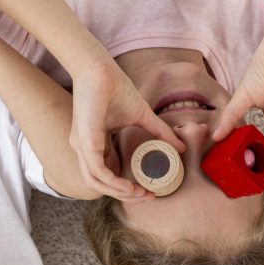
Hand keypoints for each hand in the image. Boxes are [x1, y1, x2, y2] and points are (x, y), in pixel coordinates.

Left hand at [69, 58, 186, 202]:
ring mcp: (82, 146)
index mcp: (94, 144)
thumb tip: (182, 147)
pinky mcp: (85, 142)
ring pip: (96, 183)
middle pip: (100, 185)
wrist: (100, 68)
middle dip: (125, 195)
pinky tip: (130, 186)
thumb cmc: (115, 88)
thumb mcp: (142, 115)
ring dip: (119, 193)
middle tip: (147, 196)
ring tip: (141, 193)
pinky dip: (113, 183)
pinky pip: (97, 172)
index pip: (107, 174)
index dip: (126, 186)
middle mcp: (84, 148)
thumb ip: (159, 132)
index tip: (149, 189)